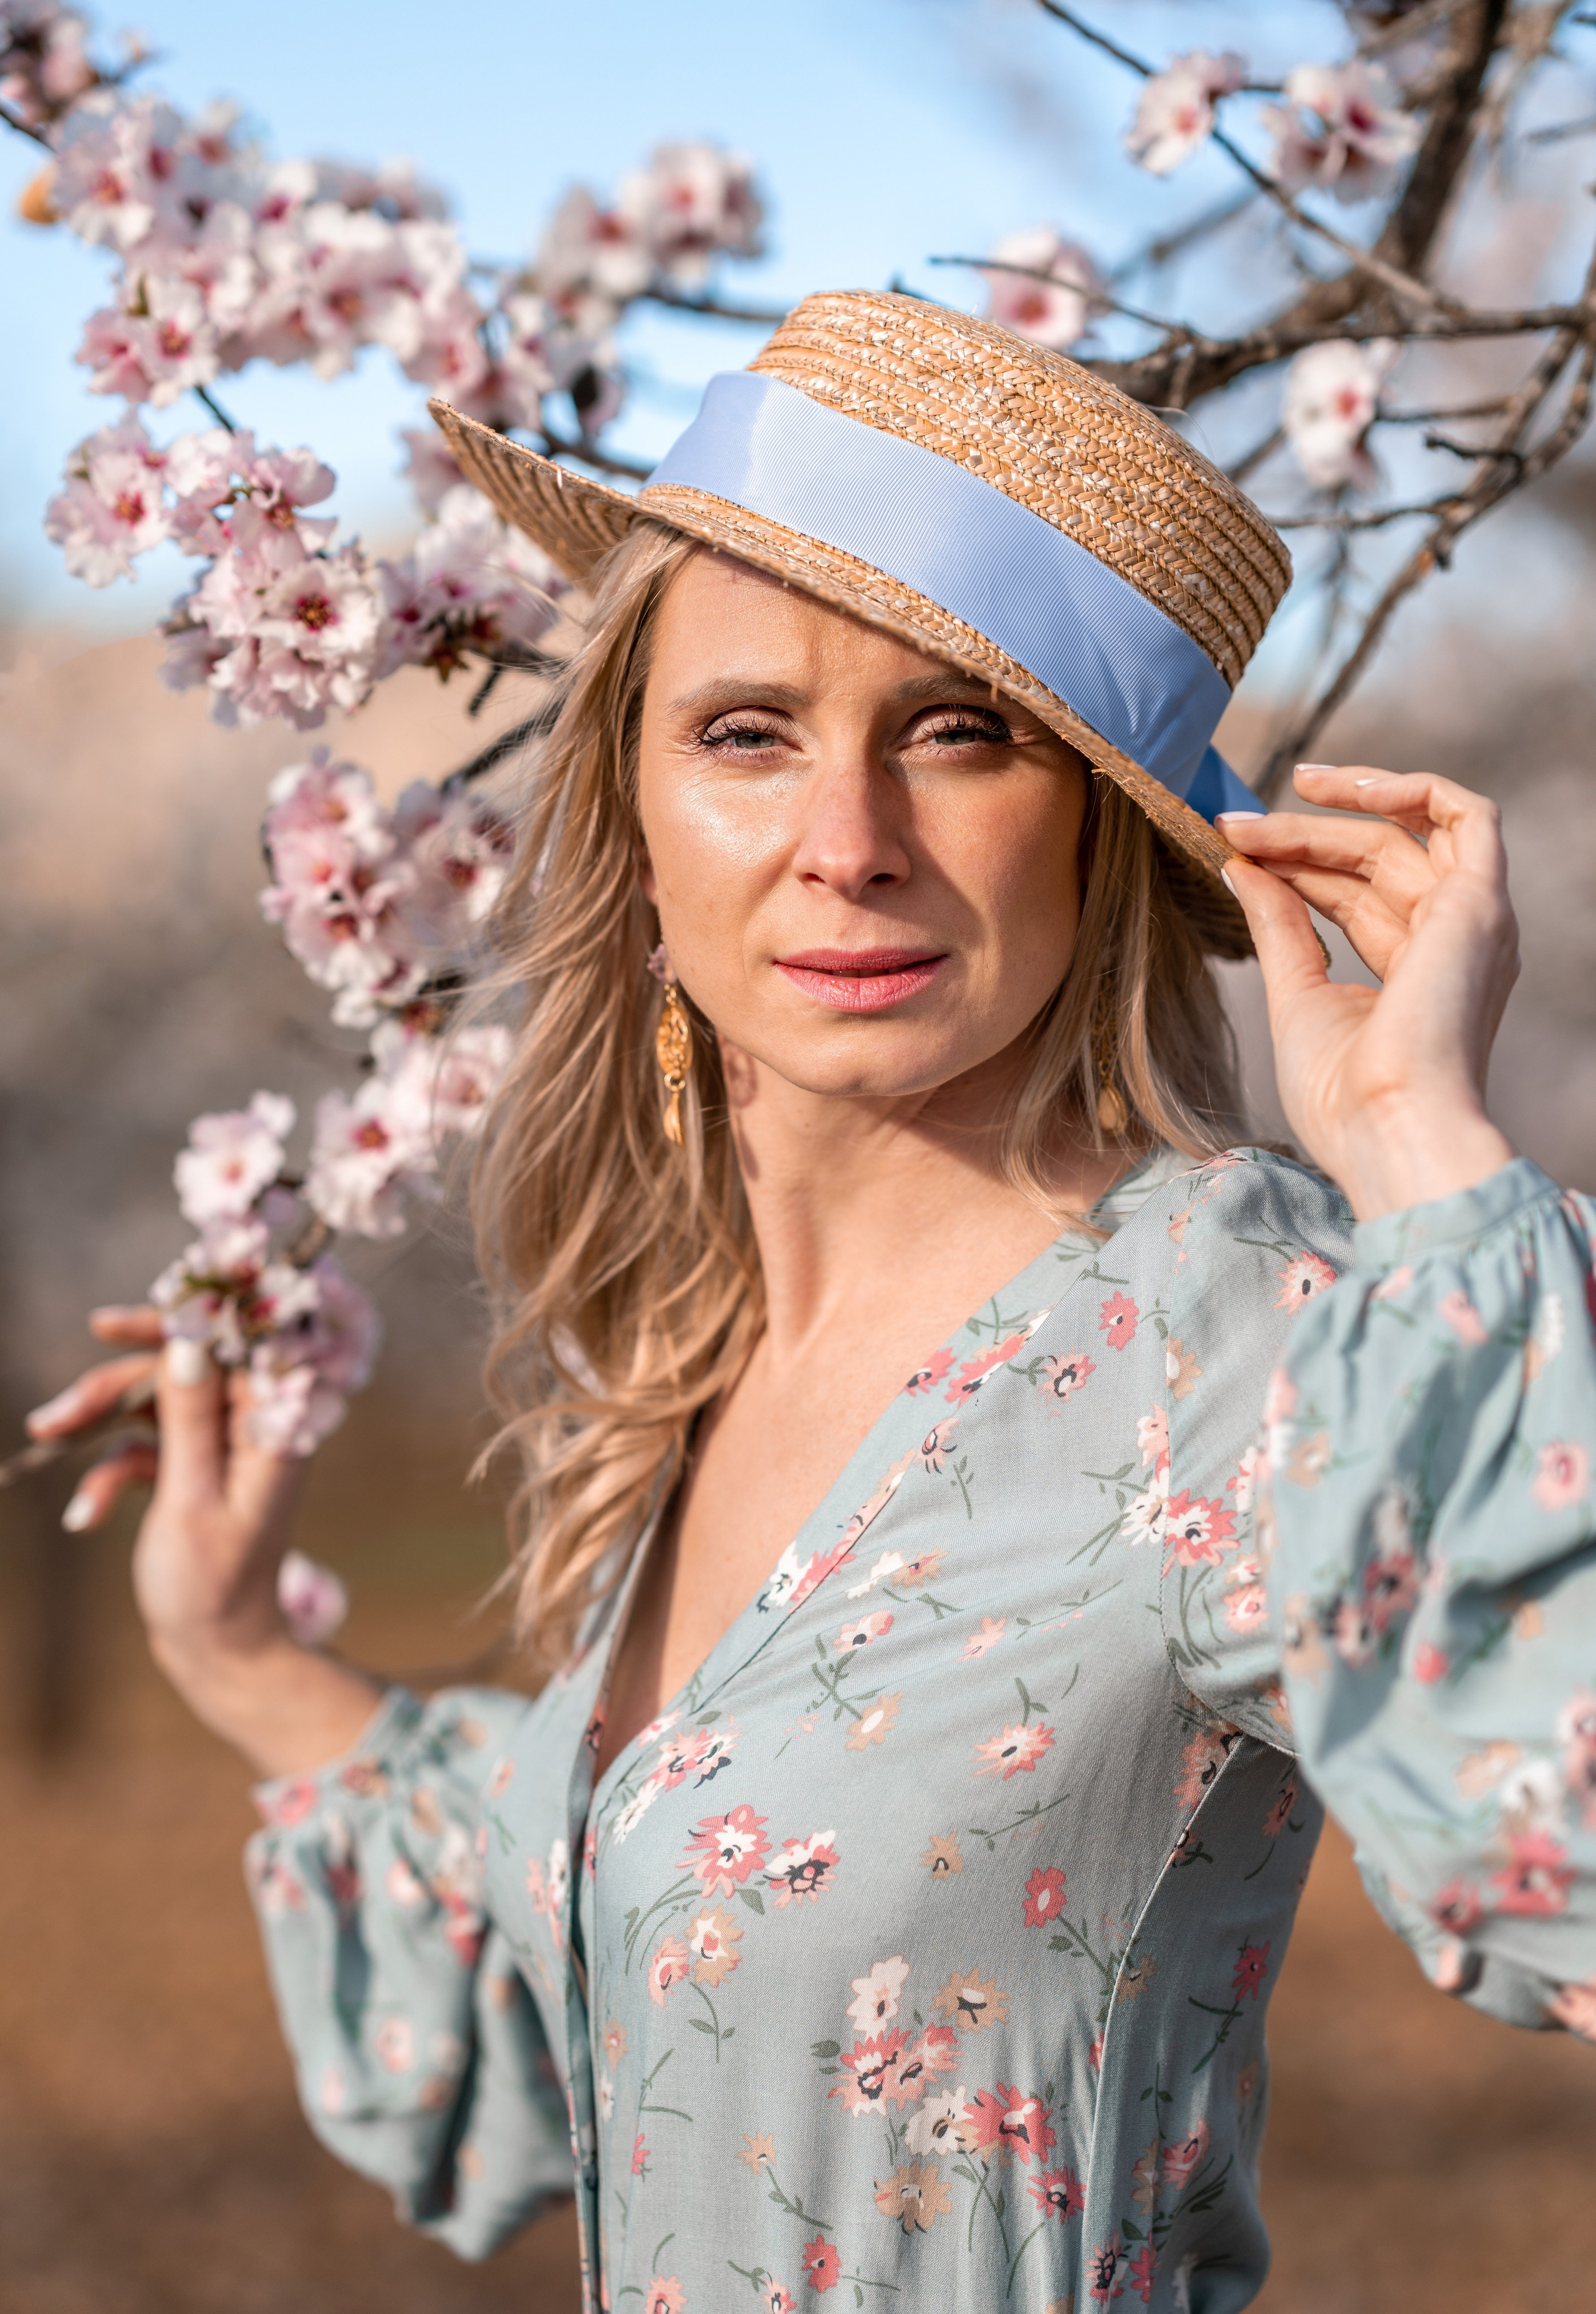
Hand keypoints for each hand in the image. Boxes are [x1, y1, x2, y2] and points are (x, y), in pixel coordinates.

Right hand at [26, 1308, 380, 1773]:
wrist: (216, 1652)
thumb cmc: (213, 1585)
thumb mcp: (191, 1499)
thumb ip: (190, 1419)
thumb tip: (188, 1344)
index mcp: (270, 1426)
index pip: (227, 1345)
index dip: (170, 1325)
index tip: (106, 1326)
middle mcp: (250, 1428)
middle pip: (178, 1373)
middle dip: (112, 1388)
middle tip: (53, 1417)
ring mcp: (220, 1449)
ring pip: (152, 1405)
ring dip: (98, 1426)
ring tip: (45, 1439)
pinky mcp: (192, 1472)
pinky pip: (143, 1449)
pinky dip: (111, 1474)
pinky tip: (86, 1515)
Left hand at [1216, 765, 1518, 1222]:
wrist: (1385, 1129)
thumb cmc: (1343, 1095)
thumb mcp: (1296, 995)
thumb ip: (1279, 926)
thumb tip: (1241, 866)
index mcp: (1417, 975)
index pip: (1356, 897)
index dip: (1296, 866)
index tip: (1235, 849)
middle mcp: (1452, 944)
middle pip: (1374, 863)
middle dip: (1301, 837)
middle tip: (1234, 826)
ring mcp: (1472, 923)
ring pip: (1403, 836)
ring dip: (1333, 814)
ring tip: (1269, 803)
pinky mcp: (1481, 904)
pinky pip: (1467, 814)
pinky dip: (1411, 787)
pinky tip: (1345, 786)